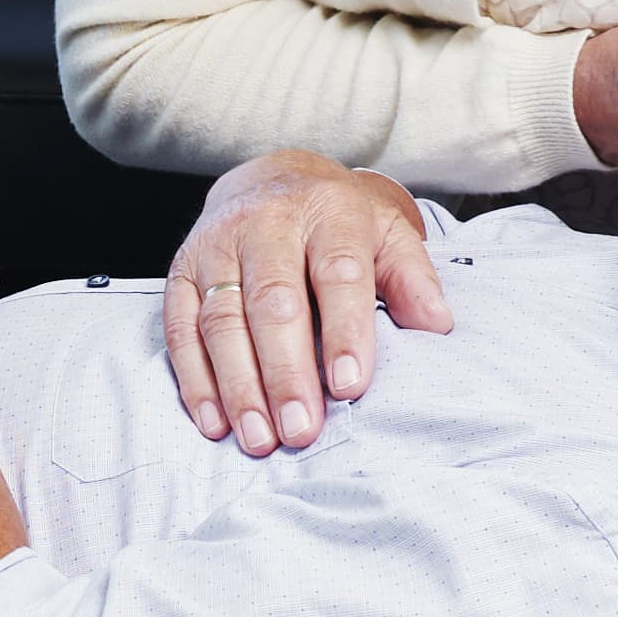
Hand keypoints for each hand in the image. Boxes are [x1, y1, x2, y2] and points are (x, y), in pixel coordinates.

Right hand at [157, 149, 450, 452]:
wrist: (272, 178)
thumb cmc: (337, 222)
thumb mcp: (387, 234)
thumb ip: (412, 278)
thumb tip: (437, 324)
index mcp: (328, 212)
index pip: (337, 274)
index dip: (344, 332)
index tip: (350, 387)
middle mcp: (266, 224)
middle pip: (273, 303)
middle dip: (286, 372)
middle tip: (301, 430)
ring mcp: (216, 246)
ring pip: (222, 320)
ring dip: (239, 386)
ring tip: (260, 438)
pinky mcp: (181, 271)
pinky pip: (181, 329)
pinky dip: (196, 380)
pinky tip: (215, 421)